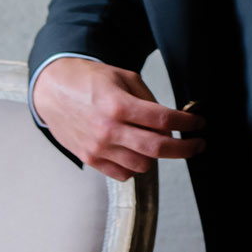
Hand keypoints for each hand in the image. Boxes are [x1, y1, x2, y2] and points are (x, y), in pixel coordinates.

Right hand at [32, 57, 204, 181]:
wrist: (53, 90)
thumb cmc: (88, 81)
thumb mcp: (123, 77)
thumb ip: (148, 99)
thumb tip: (169, 122)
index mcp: (118, 105)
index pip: (163, 119)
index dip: (187, 123)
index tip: (198, 124)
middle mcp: (108, 129)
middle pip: (158, 148)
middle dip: (185, 148)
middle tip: (197, 144)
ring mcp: (98, 148)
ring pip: (143, 165)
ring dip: (156, 155)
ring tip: (156, 141)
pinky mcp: (90, 159)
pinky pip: (123, 174)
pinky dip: (136, 165)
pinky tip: (135, 151)